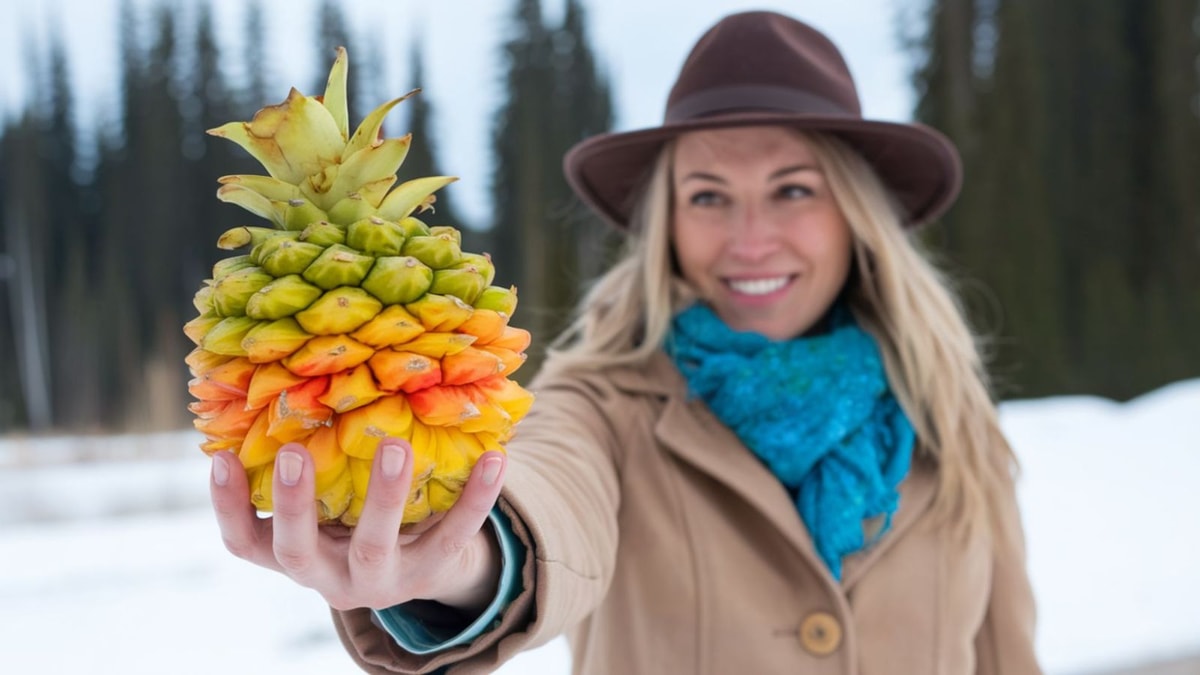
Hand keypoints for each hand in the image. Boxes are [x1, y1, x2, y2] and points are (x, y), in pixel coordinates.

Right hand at [209, 437, 505, 612]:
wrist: (420, 569)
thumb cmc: (355, 520)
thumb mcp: (324, 507)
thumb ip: (302, 465)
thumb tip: (282, 375)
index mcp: (294, 555)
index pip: (245, 542)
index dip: (227, 506)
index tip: (218, 458)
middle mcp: (328, 575)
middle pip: (298, 551)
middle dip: (293, 505)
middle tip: (293, 453)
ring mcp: (381, 579)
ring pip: (375, 545)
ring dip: (383, 496)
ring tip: (396, 446)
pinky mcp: (432, 570)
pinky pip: (455, 534)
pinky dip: (477, 497)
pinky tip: (495, 458)